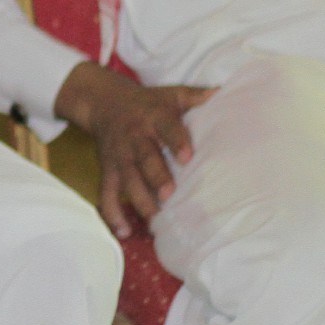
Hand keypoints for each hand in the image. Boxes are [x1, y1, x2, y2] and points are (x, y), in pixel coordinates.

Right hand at [55, 63, 213, 238]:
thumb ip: (195, 96)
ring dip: (138, 198)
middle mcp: (134, 138)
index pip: (166, 129)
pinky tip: (124, 232)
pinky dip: (112, 213)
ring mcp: (119, 156)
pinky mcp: (108, 170)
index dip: (176, 142)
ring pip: (126, 179)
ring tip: (152, 218)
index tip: (188, 157)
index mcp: (153, 117)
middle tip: (167, 194)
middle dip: (155, 177)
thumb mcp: (170, 94)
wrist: (103, 102)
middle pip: (144, 158)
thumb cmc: (146, 102)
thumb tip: (222, 92)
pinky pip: (106, 193)